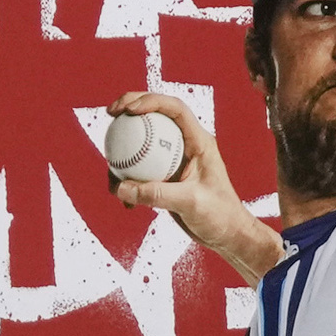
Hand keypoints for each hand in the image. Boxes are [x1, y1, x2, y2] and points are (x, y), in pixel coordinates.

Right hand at [108, 93, 283, 283]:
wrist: (225, 234)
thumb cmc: (219, 215)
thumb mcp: (191, 203)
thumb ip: (157, 194)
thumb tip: (121, 186)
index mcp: (200, 142)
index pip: (176, 109)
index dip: (151, 100)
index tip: (127, 109)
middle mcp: (185, 146)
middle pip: (156, 116)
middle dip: (131, 107)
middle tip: (109, 113)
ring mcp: (173, 160)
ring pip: (142, 144)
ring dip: (122, 153)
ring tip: (111, 174)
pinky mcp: (164, 177)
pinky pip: (138, 170)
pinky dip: (127, 181)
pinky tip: (125, 201)